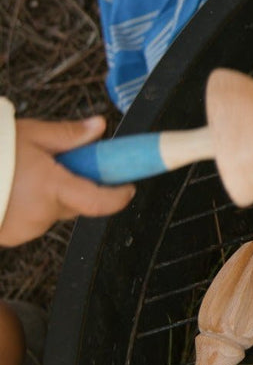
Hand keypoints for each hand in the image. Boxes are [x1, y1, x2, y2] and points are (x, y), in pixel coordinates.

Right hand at [0, 117, 135, 246]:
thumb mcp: (28, 134)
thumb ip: (67, 135)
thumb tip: (99, 127)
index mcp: (53, 188)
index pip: (101, 202)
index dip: (119, 196)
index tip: (127, 188)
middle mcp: (41, 215)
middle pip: (74, 204)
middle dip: (72, 187)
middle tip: (53, 166)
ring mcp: (22, 230)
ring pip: (50, 214)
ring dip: (46, 198)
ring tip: (18, 176)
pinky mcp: (6, 237)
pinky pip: (28, 222)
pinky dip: (24, 207)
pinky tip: (7, 190)